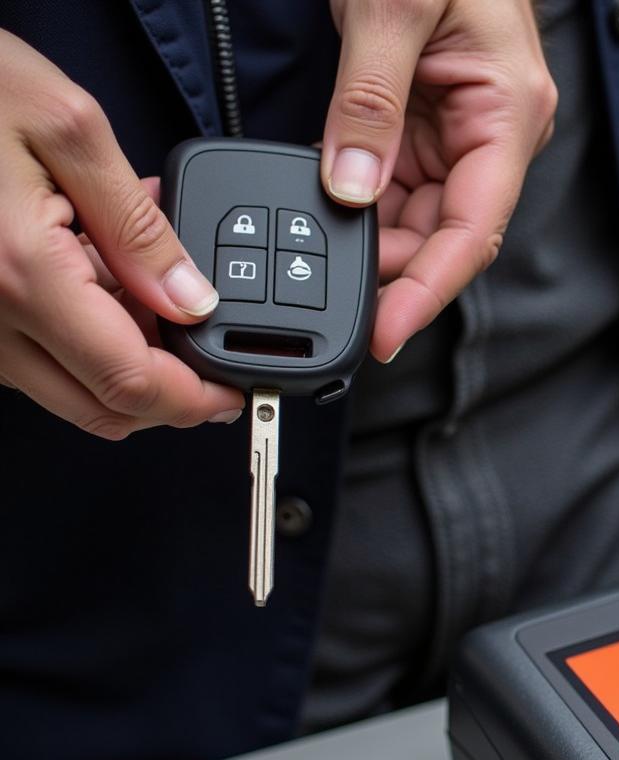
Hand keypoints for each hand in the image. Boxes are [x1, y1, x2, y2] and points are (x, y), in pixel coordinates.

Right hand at [0, 30, 243, 438]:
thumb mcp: (69, 129)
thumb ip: (137, 226)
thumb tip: (192, 300)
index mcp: (23, 275)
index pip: (129, 382)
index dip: (194, 400)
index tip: (232, 392)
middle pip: (104, 407)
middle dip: (170, 398)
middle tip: (209, 355)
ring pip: (73, 390)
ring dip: (131, 366)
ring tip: (155, 292)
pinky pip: (41, 359)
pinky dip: (91, 342)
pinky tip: (110, 284)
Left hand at [322, 0, 556, 361]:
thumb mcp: (395, 7)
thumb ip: (369, 104)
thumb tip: (348, 189)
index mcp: (507, 116)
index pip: (473, 230)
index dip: (429, 289)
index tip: (386, 331)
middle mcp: (488, 137)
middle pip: (444, 237)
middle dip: (391, 273)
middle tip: (331, 300)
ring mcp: (457, 137)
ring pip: (416, 221)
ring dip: (370, 245)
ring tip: (321, 262)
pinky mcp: (423, 131)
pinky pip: (394, 189)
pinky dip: (358, 211)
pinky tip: (326, 220)